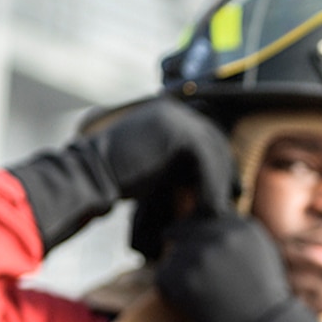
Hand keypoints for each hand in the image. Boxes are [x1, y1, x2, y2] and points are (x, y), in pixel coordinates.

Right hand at [83, 96, 236, 214]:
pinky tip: (209, 209)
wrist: (87, 177)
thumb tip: (210, 179)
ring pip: (213, 151)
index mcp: (168, 114)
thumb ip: (181, 164)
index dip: (221, 164)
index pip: (207, 136)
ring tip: (217, 211)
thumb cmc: (117, 179)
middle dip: (226, 172)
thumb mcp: (159, 167)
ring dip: (219, 183)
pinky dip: (211, 185)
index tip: (231, 190)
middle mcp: (173, 109)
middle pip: (214, 140)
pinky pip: (205, 159)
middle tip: (234, 198)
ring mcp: (173, 116)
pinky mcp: (174, 129)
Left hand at [155, 215, 321, 321]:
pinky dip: (172, 291)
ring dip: (180, 272)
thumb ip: (238, 237)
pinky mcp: (183, 275)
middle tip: (190, 269)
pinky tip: (193, 303)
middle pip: (186, 231)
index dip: (201, 233)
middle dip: (184, 246)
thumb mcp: (263, 255)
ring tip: (202, 293)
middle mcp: (221, 234)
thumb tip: (209, 225)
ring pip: (174, 255)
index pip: (209, 218)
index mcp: (243, 226)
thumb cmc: (265, 299)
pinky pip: (164, 277)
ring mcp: (200, 254)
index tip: (198, 244)